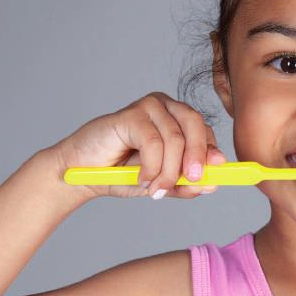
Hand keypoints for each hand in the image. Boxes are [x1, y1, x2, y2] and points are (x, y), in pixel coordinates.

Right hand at [49, 91, 228, 199]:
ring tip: (155, 189)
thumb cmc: (121, 175)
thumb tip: (213, 184)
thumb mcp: (161, 184)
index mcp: (177, 119)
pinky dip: (151, 166)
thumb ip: (186, 183)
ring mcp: (147, 107)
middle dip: (197, 156)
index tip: (211, 181)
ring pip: (175, 138)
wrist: (82, 174)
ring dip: (168, 171)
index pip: (205, 132)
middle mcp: (165, 107)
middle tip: (193, 182)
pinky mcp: (130, 114)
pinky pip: (153, 141)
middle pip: (195, 124)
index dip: (211, 155)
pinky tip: (141, 179)